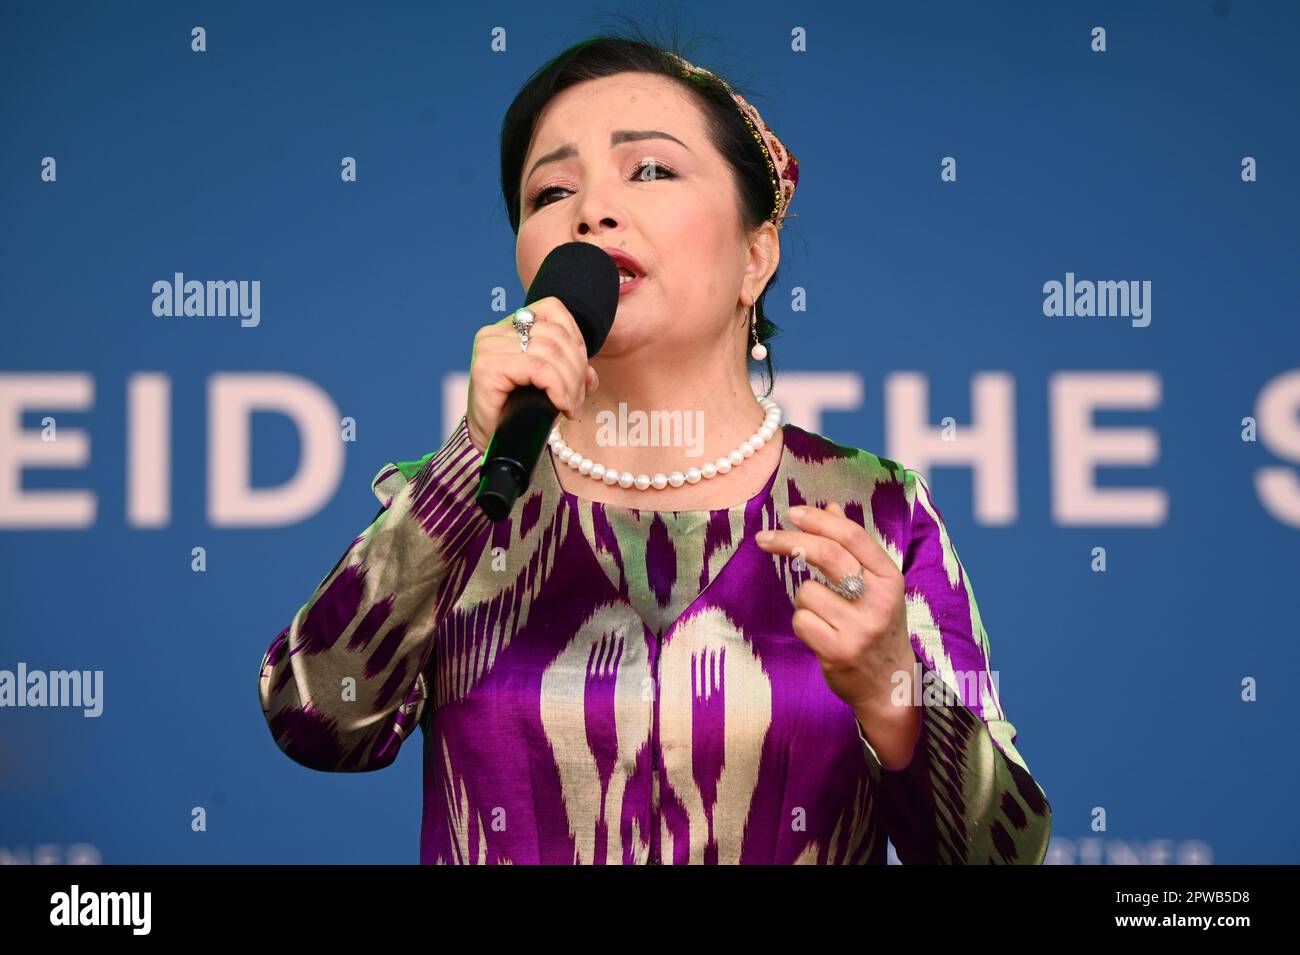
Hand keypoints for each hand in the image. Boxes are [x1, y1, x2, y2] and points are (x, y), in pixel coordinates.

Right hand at [466, 296, 599, 454]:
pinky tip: (562, 406)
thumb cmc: (517, 412)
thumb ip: (568, 369)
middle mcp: (495, 331)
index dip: (577, 338)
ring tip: (571, 406)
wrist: (491, 441)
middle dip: (577, 368)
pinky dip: (558, 388)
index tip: (582, 372)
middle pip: (556, 335)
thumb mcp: (548, 384)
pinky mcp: (488, 367)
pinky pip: (538, 369)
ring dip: (570, 383)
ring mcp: (489, 347)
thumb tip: (591, 375)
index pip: (553, 310)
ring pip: (550, 353)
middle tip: (578, 398)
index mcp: (509, 325)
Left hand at [755, 502, 920, 761]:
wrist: (890, 685)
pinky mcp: (839, 650)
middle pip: (827, 555)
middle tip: (765, 538)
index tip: (791, 512)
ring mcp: (860, 627)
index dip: (818, 519)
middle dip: (790, 541)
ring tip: (822, 614)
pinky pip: (801, 620)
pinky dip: (802, 623)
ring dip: (803, 599)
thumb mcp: (877, 586)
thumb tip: (830, 506)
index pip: (853, 536)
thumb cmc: (878, 627)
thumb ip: (855, 548)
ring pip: (806, 591)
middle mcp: (879, 600)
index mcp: (890, 578)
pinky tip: (819, 634)